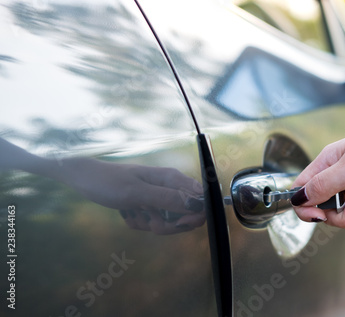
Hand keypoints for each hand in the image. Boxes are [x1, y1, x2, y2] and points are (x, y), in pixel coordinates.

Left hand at [56, 158, 204, 234]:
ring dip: (150, 224)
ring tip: (134, 213)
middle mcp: (170, 187)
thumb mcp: (138, 192)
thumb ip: (168, 199)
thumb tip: (198, 205)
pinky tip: (128, 213)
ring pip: (169, 221)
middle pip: (186, 215)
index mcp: (172, 179)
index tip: (177, 224)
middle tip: (149, 221)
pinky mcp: (149, 205)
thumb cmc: (109, 181)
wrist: (84, 179)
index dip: (194, 216)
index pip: (200, 200)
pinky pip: (153, 222)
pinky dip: (140, 222)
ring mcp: (159, 197)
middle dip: (168, 224)